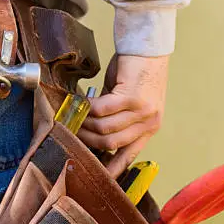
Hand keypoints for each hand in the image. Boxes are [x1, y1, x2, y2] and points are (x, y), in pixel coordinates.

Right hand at [77, 54, 168, 178]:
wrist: (147, 46)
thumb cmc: (136, 70)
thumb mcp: (129, 100)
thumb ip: (116, 118)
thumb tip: (92, 131)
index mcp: (150, 127)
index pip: (130, 154)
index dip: (113, 168)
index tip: (98, 177)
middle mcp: (150, 122)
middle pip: (112, 144)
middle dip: (88, 141)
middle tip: (72, 132)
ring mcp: (144, 111)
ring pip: (106, 129)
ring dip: (85, 124)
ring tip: (74, 118)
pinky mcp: (133, 98)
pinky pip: (103, 111)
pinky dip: (88, 109)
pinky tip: (80, 104)